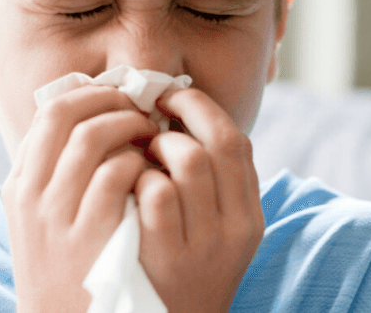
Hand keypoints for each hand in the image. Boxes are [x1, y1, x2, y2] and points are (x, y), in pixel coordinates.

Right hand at [2, 85, 158, 312]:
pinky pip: (117, 175)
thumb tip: (85, 116)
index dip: (90, 94)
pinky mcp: (93, 237)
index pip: (49, 112)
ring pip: (92, 137)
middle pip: (69, 116)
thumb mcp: (40, 219)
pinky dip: (139, 163)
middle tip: (142, 113)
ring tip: (151, 139)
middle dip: (113, 103)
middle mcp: (32, 195)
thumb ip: (54, 173)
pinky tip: (152, 174)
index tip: (118, 98)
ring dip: (130, 127)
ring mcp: (60, 217)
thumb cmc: (64, 270)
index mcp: (21, 184)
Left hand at [135, 88, 264, 312]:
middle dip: (176, 119)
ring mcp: (203, 243)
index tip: (170, 99)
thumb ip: (205, 184)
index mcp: (247, 215)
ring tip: (136, 156)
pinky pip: (156, 192)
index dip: (200, 108)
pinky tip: (123, 187)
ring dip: (155, 145)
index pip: (235, 140)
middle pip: (215, 142)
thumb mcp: (209, 231)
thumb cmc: (176, 270)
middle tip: (146, 122)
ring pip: (188, 158)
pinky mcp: (167, 256)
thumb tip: (175, 115)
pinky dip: (137, 177)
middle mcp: (234, 227)